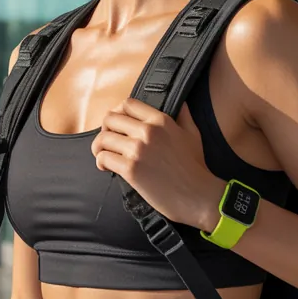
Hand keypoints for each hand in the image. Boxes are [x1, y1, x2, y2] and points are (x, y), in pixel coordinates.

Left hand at [92, 98, 224, 230]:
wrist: (198, 196)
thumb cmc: (196, 167)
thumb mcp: (193, 134)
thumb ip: (184, 116)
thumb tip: (181, 102)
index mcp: (161, 120)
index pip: (127, 104)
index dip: (117, 113)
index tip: (117, 125)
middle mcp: (148, 131)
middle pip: (110, 119)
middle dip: (105, 130)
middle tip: (108, 142)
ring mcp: (138, 150)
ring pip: (103, 138)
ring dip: (99, 147)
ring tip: (104, 156)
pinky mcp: (131, 169)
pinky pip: (104, 158)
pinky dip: (101, 162)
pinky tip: (107, 168)